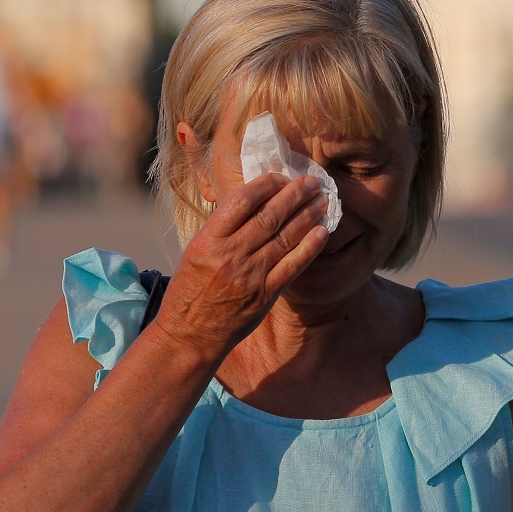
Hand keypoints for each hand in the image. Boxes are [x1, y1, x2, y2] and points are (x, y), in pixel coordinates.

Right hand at [153, 173, 328, 359]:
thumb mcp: (196, 250)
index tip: (281, 177)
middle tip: (312, 181)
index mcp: (209, 240)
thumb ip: (223, 228)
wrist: (189, 334)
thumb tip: (256, 202)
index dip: (265, 185)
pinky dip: (309, 247)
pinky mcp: (265, 294)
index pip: (242, 201)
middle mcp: (230, 255)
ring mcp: (249, 275)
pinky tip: (322, 232)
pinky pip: (293, 266)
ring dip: (307, 216)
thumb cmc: (191, 289)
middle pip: (269, 216)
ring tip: (322, 200)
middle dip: (294, 195)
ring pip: (285, 237)